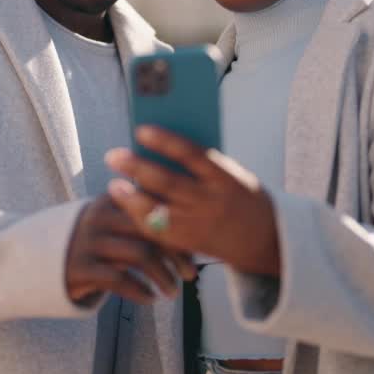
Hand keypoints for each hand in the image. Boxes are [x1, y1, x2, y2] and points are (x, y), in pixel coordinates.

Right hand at [64, 194, 196, 305]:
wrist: (39, 260)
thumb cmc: (91, 243)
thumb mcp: (111, 222)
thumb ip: (141, 221)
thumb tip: (190, 236)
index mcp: (112, 200)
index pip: (155, 209)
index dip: (180, 230)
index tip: (195, 250)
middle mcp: (100, 216)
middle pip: (151, 230)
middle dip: (177, 255)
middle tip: (190, 274)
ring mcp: (88, 241)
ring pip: (140, 255)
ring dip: (163, 277)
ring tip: (172, 292)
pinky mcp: (80, 268)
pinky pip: (120, 280)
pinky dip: (141, 291)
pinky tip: (150, 299)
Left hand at [105, 126, 280, 276]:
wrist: (261, 236)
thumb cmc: (236, 193)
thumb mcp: (228, 174)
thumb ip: (199, 163)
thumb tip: (156, 144)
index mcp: (224, 176)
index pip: (192, 154)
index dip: (165, 142)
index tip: (140, 130)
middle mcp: (211, 200)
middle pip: (168, 183)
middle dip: (137, 168)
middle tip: (113, 156)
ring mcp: (200, 223)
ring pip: (159, 211)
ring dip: (131, 198)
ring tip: (113, 185)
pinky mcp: (190, 242)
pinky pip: (159, 231)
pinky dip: (139, 218)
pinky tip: (126, 206)